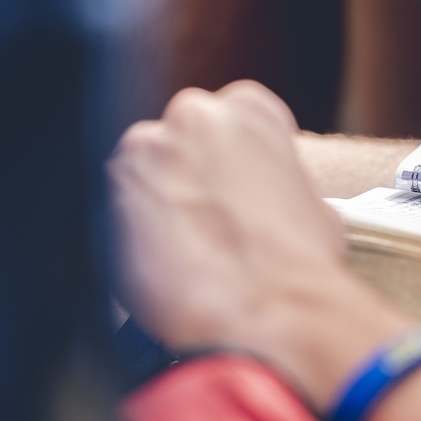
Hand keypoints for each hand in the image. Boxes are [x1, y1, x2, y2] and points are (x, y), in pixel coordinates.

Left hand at [109, 81, 410, 406]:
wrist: (261, 311)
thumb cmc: (298, 263)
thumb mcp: (315, 205)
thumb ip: (277, 182)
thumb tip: (265, 199)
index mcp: (248, 108)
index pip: (235, 118)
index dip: (237, 160)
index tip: (238, 187)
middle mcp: (190, 117)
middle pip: (183, 138)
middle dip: (193, 174)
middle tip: (212, 219)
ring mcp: (142, 155)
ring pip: (144, 172)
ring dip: (159, 201)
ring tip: (188, 248)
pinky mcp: (105, 200)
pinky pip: (117, 212)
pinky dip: (134, 234)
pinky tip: (166, 263)